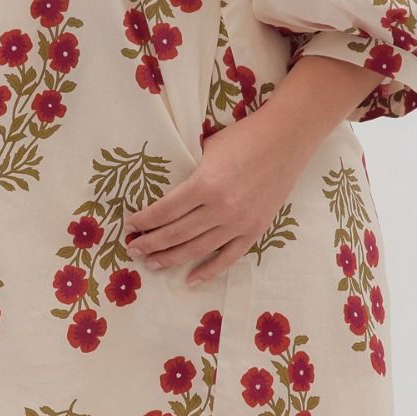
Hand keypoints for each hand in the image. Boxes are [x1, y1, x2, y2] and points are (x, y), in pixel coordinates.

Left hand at [122, 109, 308, 286]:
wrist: (286, 139)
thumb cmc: (244, 136)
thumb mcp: (208, 149)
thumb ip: (192, 174)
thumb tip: (172, 191)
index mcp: (204, 185)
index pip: (165, 211)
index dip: (144, 220)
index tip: (130, 225)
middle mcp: (220, 209)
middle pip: (176, 233)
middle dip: (151, 243)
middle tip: (134, 248)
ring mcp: (239, 222)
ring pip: (197, 248)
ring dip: (171, 257)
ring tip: (152, 262)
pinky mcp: (255, 229)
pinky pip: (228, 257)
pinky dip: (208, 270)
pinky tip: (190, 278)